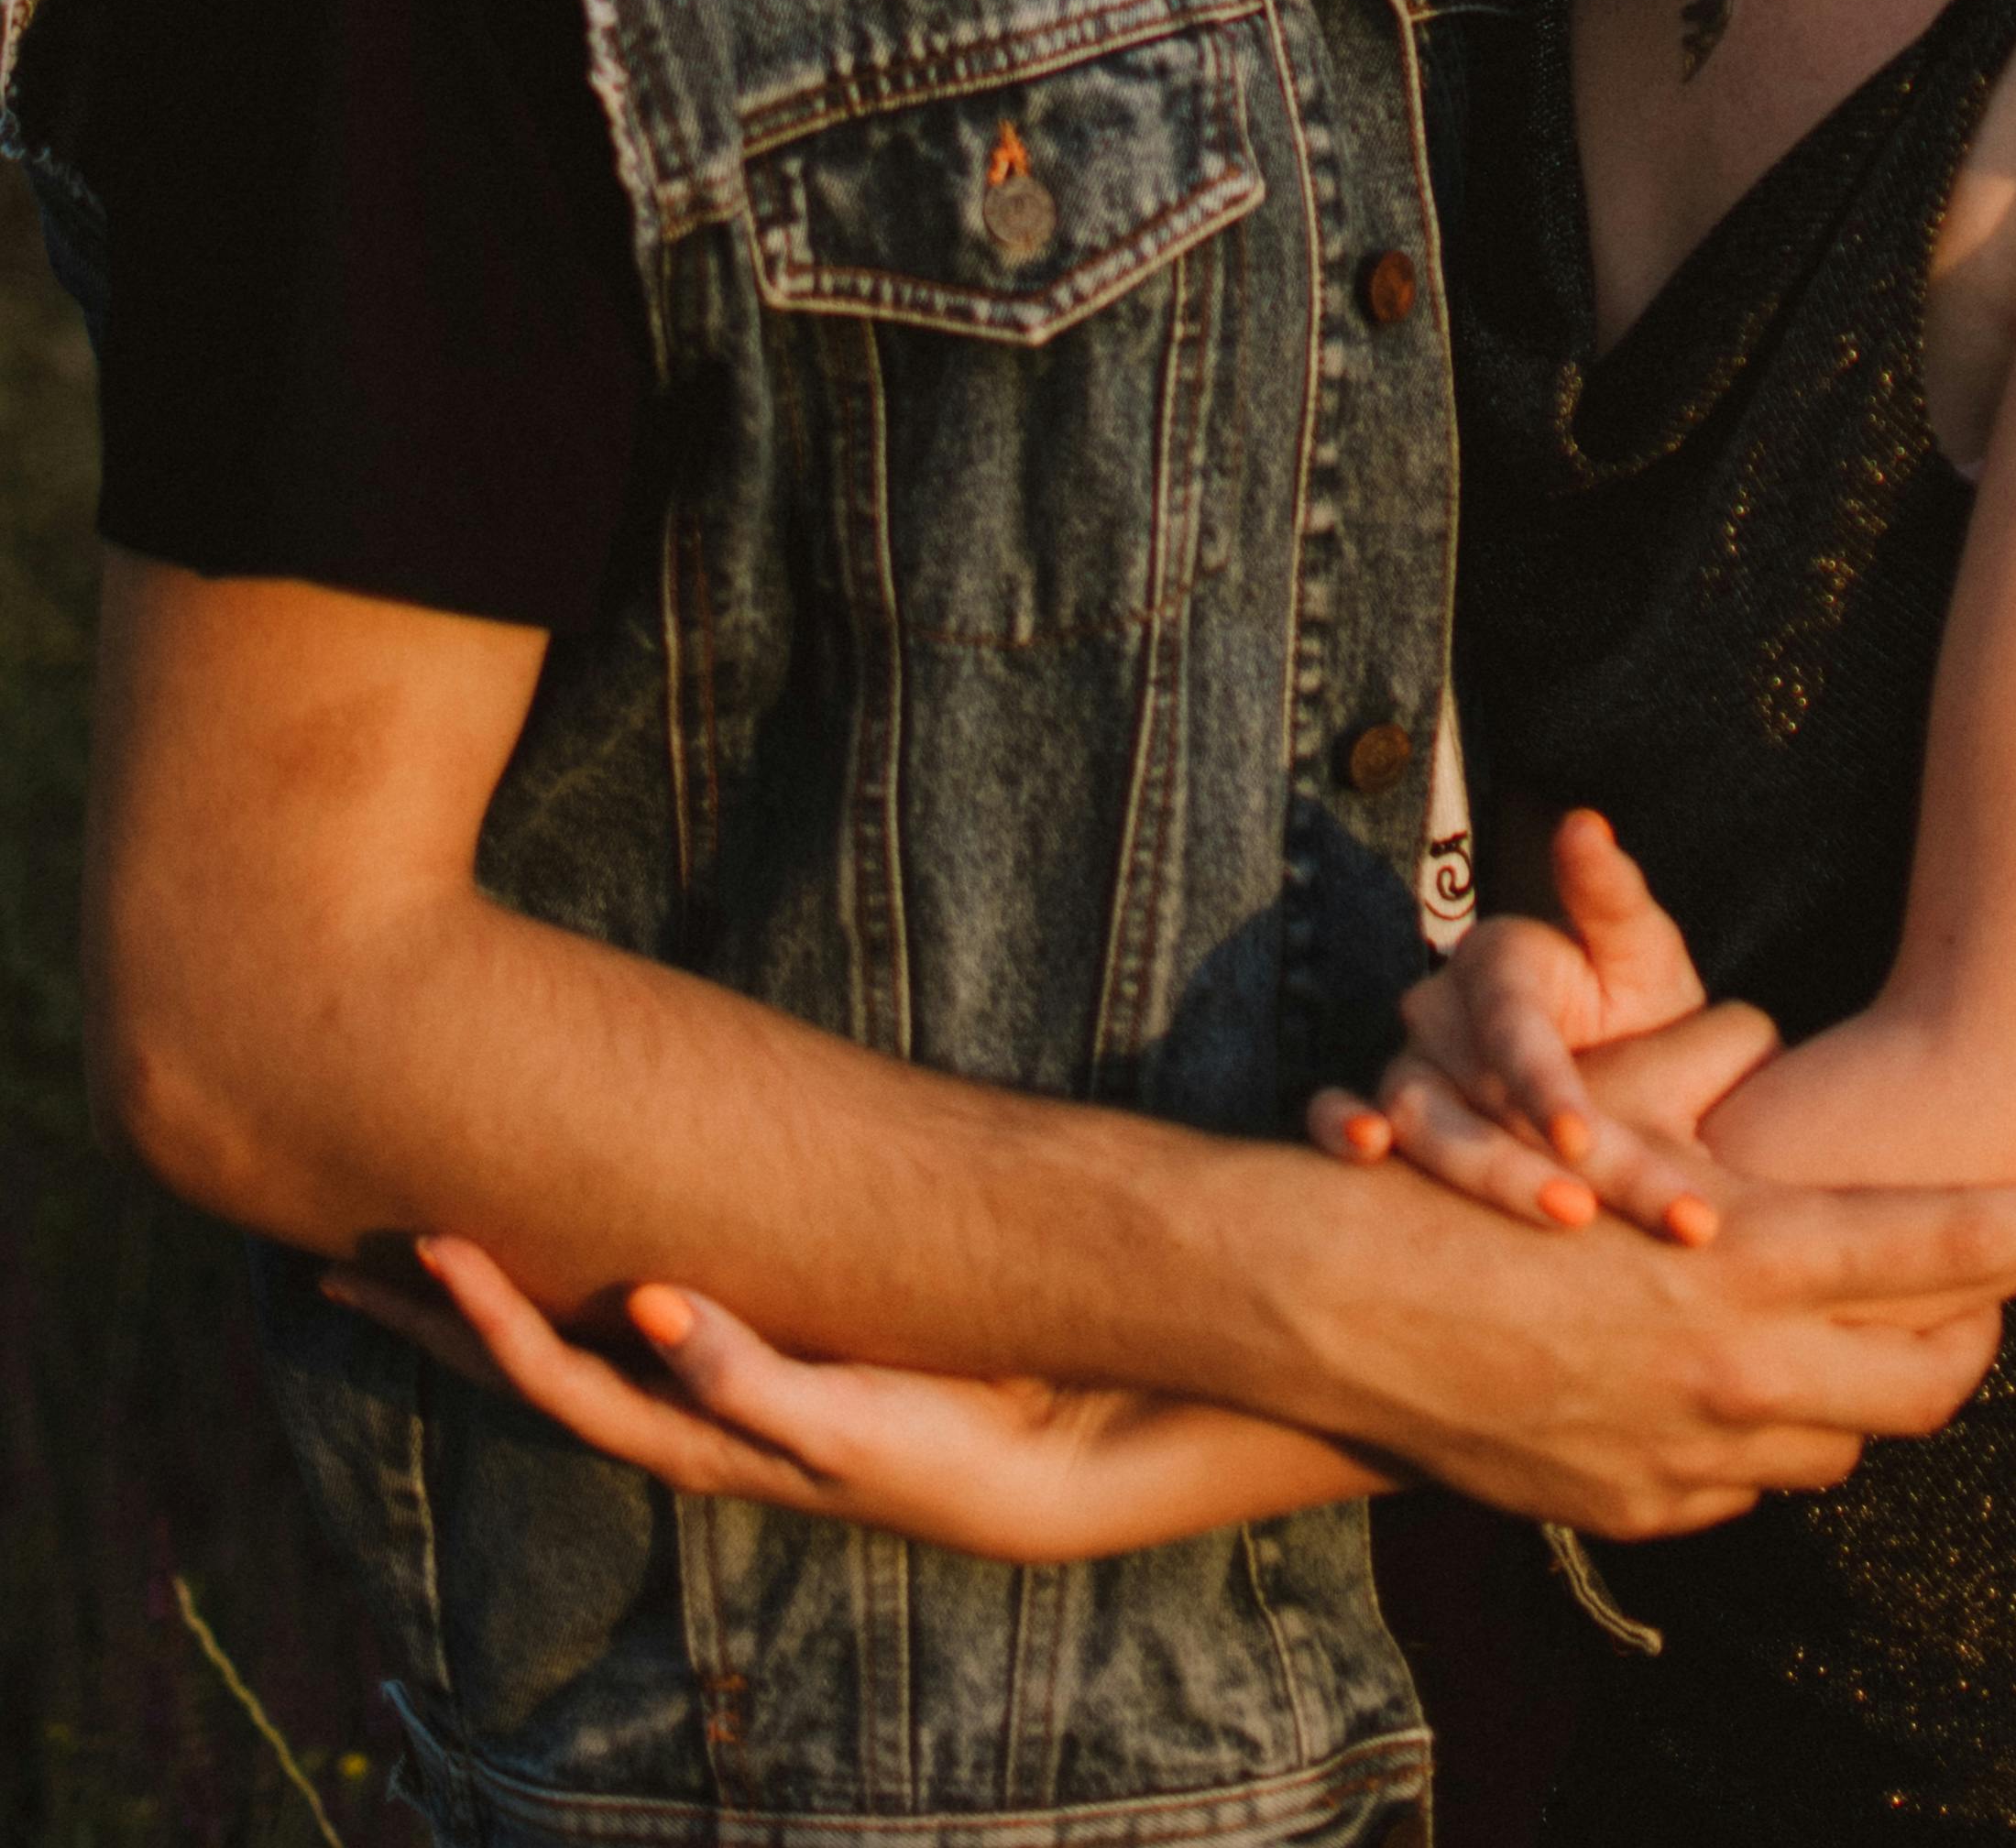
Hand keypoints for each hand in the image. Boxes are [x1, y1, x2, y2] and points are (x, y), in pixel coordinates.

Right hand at [322, 1240, 1349, 1560]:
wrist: (1120, 1435)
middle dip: (452, 1330)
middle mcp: (736, 1434)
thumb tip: (769, 1117)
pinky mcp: (861, 1442)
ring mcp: (789, 1446)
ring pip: (626, 1409)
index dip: (465, 1311)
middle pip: (554, 1388)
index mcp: (730, 1391)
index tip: (371, 1252)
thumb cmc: (1007, 1352)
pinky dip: (709, 1358)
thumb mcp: (890, 1276)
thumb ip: (822, 1222)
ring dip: (540, 1343)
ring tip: (456, 1268)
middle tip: (347, 1266)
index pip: (564, 1351)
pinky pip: (764, 1401)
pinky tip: (651, 1302)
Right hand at [1263, 1143, 2015, 1533]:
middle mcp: (1737, 1375)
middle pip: (1929, 1386)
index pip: (1943, 1252)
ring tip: (1832, 1327)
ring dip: (1853, 1394)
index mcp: (1746, 1262)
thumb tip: (1774, 1058)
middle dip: (1972, 1341)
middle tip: (1977, 1297)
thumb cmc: (1473, 1180)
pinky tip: (1713, 1374)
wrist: (1335, 1309)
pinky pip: (1741, 1485)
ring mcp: (1686, 1460)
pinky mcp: (1634, 1513)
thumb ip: (1716, 1087)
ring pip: (1839, 1449)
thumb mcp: (1612, 1110)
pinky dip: (1753, 1434)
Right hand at [1307, 812, 1771, 1241]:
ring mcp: (1406, 1062)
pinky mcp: (1388, 1111)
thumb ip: (1609, 891)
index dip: (1545, 1085)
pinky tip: (1365, 1154)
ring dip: (1484, 1180)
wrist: (1626, 1063)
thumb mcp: (1637, 945)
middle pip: (1470, 1092)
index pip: (1511, 1028)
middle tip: (1586, 1216)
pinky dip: (1334, 1131)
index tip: (1582, 1140)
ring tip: (1555, 1219)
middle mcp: (1438, 1007)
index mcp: (1497, 960)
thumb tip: (1583, 823)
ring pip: (1419, 1122)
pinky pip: (1331, 1116)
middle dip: (1530, 1165)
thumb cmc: (1633, 997)